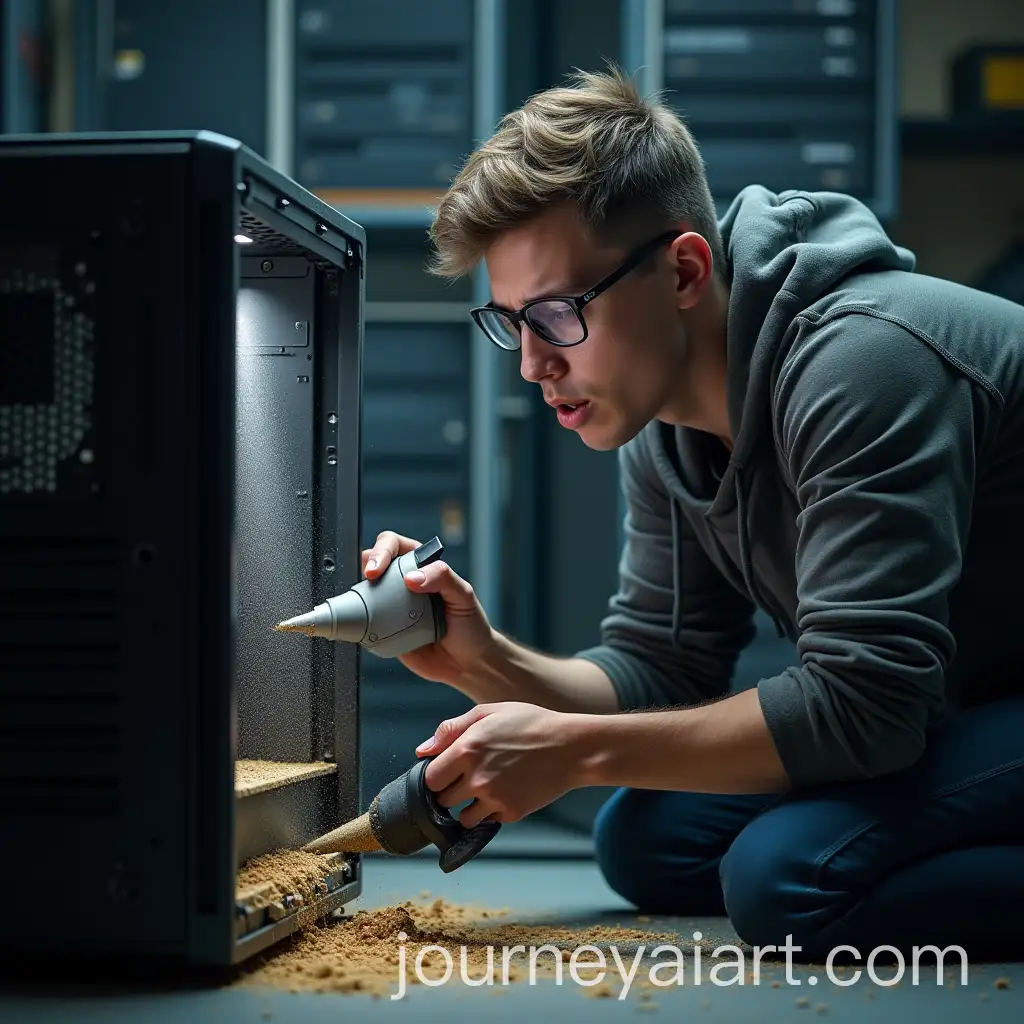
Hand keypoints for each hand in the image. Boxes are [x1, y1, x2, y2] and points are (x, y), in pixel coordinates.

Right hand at [361, 530, 494, 687]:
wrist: (468, 663)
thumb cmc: (471, 626)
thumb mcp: (464, 595)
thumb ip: (442, 577)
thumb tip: (412, 577)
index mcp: (422, 566)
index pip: (395, 545)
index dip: (382, 551)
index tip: (379, 567)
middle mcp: (404, 584)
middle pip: (373, 563)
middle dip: (367, 565)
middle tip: (369, 579)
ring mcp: (392, 606)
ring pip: (364, 591)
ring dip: (359, 593)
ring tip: (363, 601)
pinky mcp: (384, 630)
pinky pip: (364, 621)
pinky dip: (359, 620)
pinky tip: (362, 623)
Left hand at [416, 702, 590, 826]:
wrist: (570, 747)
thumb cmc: (530, 724)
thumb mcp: (489, 713)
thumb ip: (451, 730)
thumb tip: (423, 751)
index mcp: (467, 749)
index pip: (430, 778)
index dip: (436, 776)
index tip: (447, 772)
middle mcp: (476, 776)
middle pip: (442, 800)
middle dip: (450, 791)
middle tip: (468, 778)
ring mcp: (494, 797)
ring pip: (462, 817)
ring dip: (468, 807)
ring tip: (487, 787)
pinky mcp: (510, 812)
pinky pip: (487, 821)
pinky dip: (491, 812)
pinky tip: (506, 792)